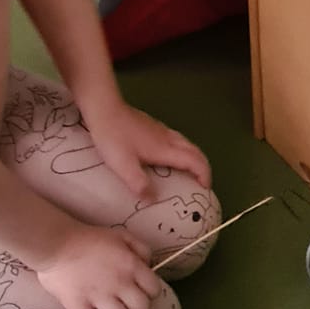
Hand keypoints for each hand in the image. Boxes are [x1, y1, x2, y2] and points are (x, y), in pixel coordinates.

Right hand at [35, 225, 163, 308]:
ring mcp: (99, 296)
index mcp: (132, 266)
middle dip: (134, 307)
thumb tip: (148, 266)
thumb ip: (140, 249)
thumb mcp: (121, 236)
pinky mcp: (78, 306)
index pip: (155, 290)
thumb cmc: (89, 238)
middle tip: (121, 301)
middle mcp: (120, 283)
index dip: (147, 291)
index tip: (136, 289)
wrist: (56, 242)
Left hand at [83, 98, 210, 201]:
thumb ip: (139, 184)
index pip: (195, 161)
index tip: (205, 188)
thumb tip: (153, 200)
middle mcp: (168, 138)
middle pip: (196, 151)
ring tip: (189, 171)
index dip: (204, 175)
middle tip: (201, 182)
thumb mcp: (123, 165)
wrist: (104, 108)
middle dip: (203, 167)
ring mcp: (161, 130)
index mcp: (166, 149)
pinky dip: (182, 150)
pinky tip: (168, 155)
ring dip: (194, 157)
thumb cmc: (113, 137)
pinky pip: (176, 139)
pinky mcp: (152, 125)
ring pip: (187, 143)